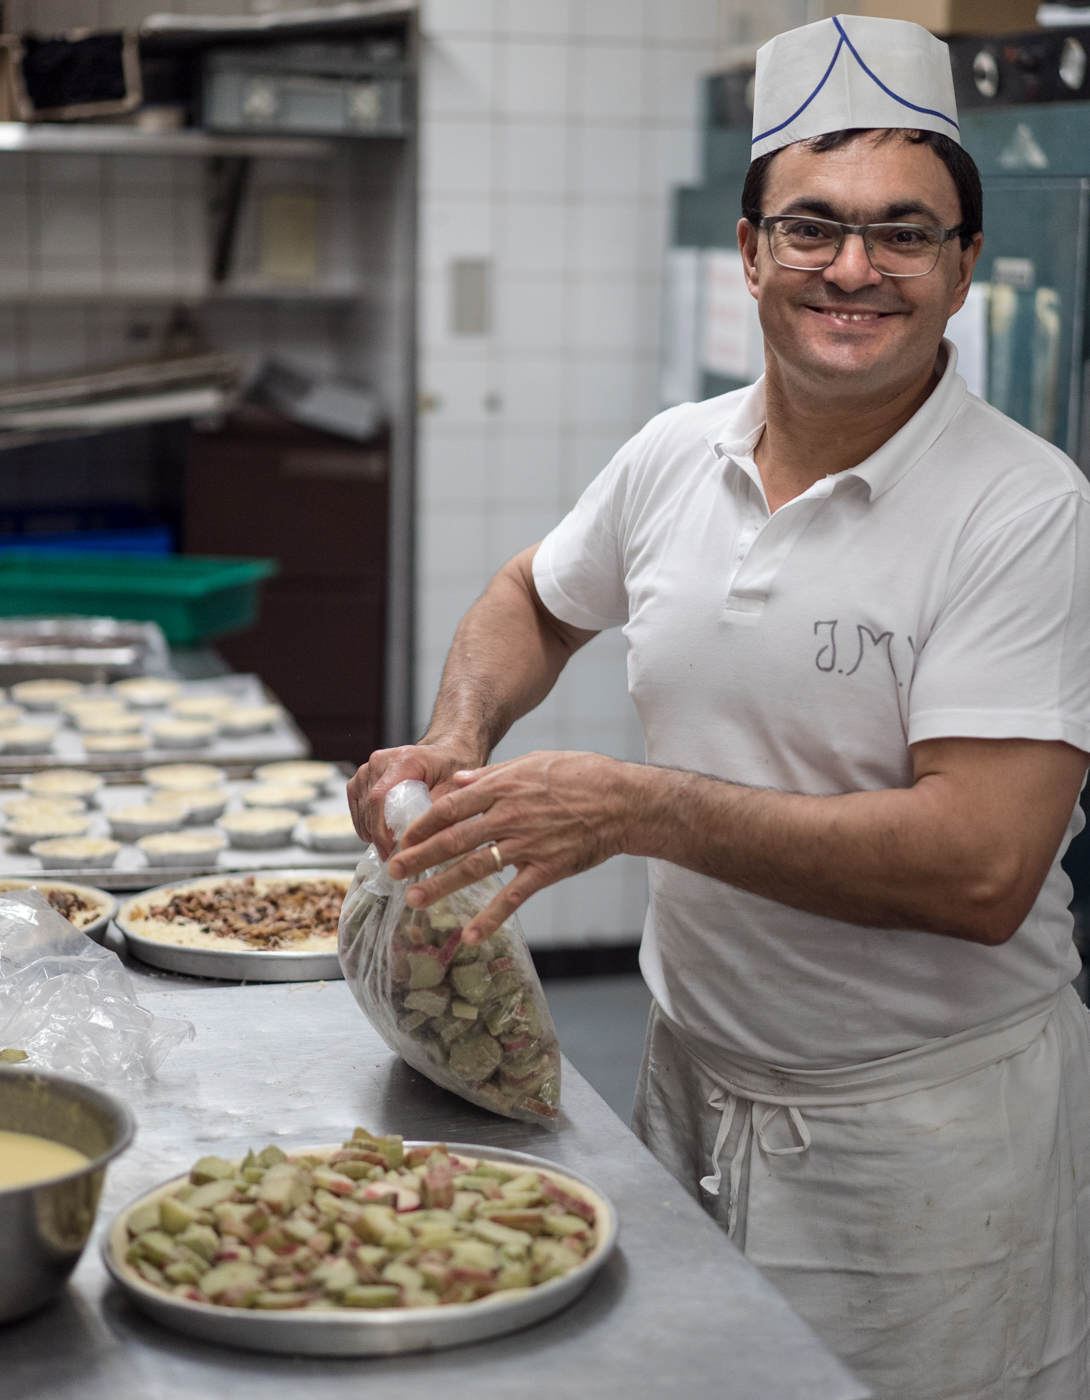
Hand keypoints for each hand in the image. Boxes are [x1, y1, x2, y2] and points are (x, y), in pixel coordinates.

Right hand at [347, 741, 484, 857]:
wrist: (444, 754)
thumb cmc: (451, 769)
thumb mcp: (453, 790)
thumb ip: (438, 812)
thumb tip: (424, 840)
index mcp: (404, 759)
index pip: (380, 797)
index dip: (381, 829)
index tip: (389, 852)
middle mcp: (380, 761)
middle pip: (368, 806)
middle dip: (379, 836)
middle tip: (395, 857)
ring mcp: (368, 768)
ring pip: (360, 809)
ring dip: (372, 832)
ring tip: (392, 845)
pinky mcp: (361, 778)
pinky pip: (356, 807)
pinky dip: (366, 824)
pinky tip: (382, 833)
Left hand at [387, 750, 633, 942]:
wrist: (624, 801)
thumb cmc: (583, 775)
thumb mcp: (534, 761)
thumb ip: (494, 774)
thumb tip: (459, 781)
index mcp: (503, 787)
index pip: (451, 806)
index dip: (422, 824)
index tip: (402, 837)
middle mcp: (509, 815)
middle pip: (453, 838)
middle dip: (419, 856)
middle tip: (393, 872)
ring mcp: (527, 844)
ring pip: (476, 868)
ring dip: (442, 885)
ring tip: (416, 900)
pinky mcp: (547, 868)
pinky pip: (514, 897)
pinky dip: (491, 918)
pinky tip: (470, 935)